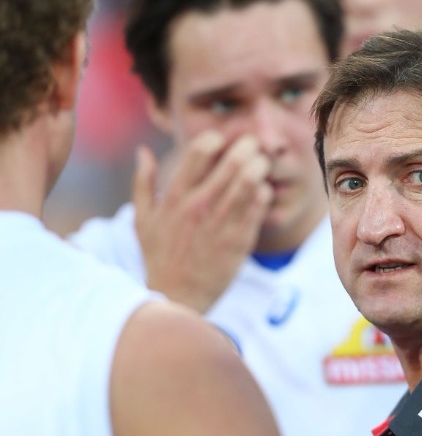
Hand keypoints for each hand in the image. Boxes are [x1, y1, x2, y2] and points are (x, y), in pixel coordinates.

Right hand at [133, 130, 271, 312]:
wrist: (178, 297)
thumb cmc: (160, 256)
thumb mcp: (142, 219)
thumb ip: (142, 182)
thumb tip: (143, 151)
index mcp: (175, 196)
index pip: (200, 149)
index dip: (215, 138)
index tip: (221, 141)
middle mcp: (199, 205)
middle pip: (234, 160)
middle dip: (247, 146)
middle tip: (251, 146)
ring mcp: (222, 222)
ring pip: (251, 180)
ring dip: (259, 166)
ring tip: (260, 164)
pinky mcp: (240, 239)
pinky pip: (260, 204)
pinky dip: (264, 192)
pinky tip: (261, 191)